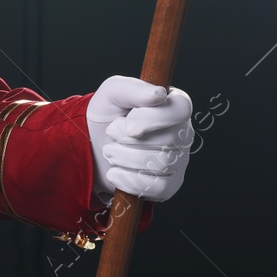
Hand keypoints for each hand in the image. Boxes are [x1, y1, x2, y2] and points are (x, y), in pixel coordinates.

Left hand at [86, 75, 192, 202]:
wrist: (93, 145)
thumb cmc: (109, 114)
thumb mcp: (113, 93)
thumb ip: (134, 89)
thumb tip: (158, 95)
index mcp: (174, 105)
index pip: (181, 109)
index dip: (153, 118)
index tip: (129, 123)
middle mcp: (183, 133)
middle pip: (169, 140)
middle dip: (129, 139)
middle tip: (111, 133)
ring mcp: (178, 160)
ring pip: (161, 164)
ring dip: (125, 158)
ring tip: (110, 151)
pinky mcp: (169, 184)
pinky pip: (157, 188)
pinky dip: (129, 180)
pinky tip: (114, 172)